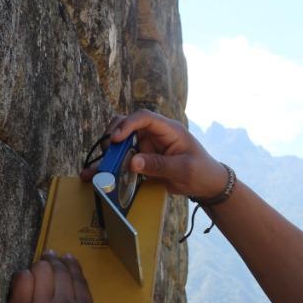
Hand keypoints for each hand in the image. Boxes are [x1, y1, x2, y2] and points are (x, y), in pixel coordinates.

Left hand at [1, 253, 94, 302]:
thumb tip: (67, 298)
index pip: (79, 279)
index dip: (71, 265)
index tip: (66, 257)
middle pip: (60, 270)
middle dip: (54, 261)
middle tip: (48, 256)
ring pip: (41, 270)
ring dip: (38, 267)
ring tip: (35, 267)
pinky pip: (21, 280)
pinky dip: (22, 276)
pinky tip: (22, 279)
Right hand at [80, 110, 228, 199]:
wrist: (208, 186)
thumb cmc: (201, 172)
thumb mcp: (183, 170)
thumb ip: (158, 165)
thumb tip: (132, 162)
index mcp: (169, 129)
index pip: (145, 117)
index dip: (128, 124)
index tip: (116, 139)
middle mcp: (155, 134)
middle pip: (127, 125)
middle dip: (112, 137)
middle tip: (107, 154)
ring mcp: (148, 146)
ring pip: (121, 143)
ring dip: (107, 154)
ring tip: (95, 170)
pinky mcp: (143, 159)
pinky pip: (124, 160)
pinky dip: (110, 167)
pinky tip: (94, 176)